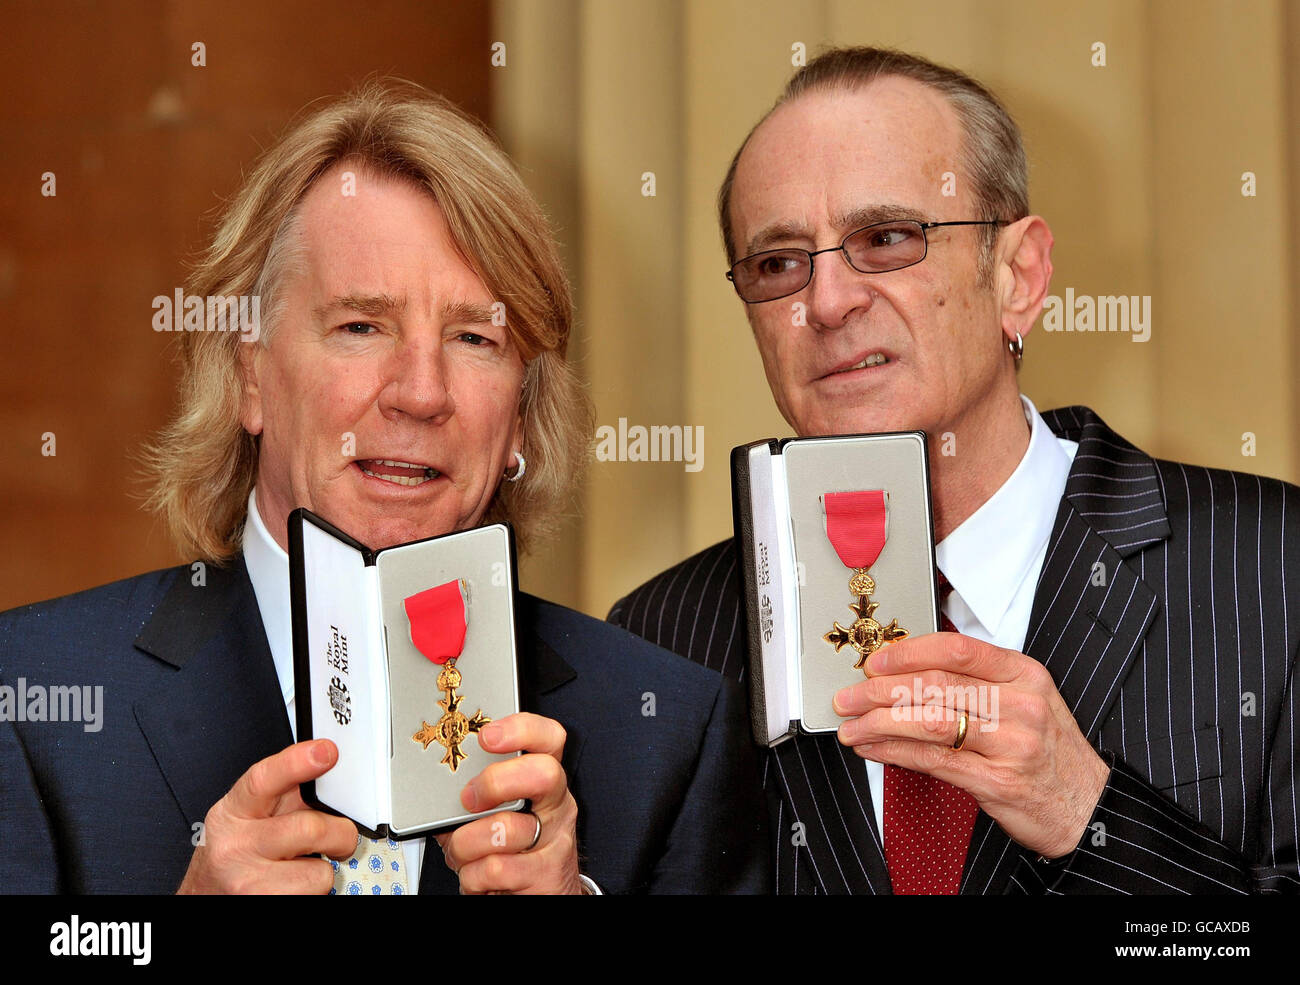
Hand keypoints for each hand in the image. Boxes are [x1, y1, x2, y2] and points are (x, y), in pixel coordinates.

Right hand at [177, 739, 358, 893]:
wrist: (206, 898)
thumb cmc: (234, 855)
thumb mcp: (248, 817)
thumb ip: (286, 795)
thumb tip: (331, 777)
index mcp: (234, 811)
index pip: (263, 780)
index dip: (296, 763)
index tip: (325, 752)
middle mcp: (236, 846)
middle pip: (309, 828)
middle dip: (341, 834)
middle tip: (340, 839)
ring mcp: (247, 882)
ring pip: (320, 872)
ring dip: (322, 872)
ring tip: (303, 870)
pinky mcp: (263, 904)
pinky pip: (316, 896)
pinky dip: (314, 893)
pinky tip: (294, 887)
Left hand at [436, 712, 581, 893]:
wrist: (539, 894)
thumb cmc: (511, 849)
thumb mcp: (495, 811)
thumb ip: (475, 792)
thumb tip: (437, 782)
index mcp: (544, 780)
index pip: (549, 738)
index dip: (520, 730)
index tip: (487, 736)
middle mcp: (556, 805)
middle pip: (542, 774)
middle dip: (496, 782)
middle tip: (470, 799)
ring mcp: (556, 840)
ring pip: (505, 830)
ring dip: (467, 844)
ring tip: (465, 851)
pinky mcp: (546, 876)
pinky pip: (496, 869)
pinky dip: (473, 875)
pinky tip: (477, 873)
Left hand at [833, 632, 1110, 858]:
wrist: (1087, 805)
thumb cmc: (1046, 751)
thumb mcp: (1024, 702)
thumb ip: (975, 684)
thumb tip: (905, 675)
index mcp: (1024, 675)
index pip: (957, 649)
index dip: (908, 652)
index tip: (875, 661)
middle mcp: (1021, 704)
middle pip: (936, 685)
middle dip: (880, 690)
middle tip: (848, 696)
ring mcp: (1012, 743)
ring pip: (930, 721)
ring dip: (880, 723)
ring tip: (852, 726)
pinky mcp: (999, 781)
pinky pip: (935, 760)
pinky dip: (895, 753)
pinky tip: (873, 749)